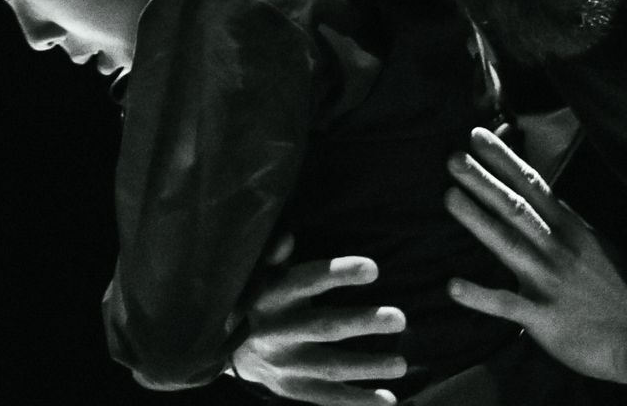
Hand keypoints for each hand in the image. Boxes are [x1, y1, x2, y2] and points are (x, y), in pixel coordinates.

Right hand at [229, 235, 408, 405]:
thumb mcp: (261, 275)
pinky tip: (389, 399)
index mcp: (273, 297)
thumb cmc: (260, 301)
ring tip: (402, 363)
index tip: (374, 268)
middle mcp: (277, 332)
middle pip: (325, 327)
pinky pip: (328, 398)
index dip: (339, 274)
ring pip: (330, 367)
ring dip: (368, 367)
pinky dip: (358, 400)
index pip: (307, 281)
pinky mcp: (292, 389)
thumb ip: (276, 256)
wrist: (224, 349)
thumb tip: (287, 237)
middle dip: (363, 323)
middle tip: (401, 319)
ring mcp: (285, 365)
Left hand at [445, 127, 626, 388]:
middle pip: (515, 208)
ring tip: (449, 196)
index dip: (504, 160)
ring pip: (508, 244)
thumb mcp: (594, 244)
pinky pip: (506, 304)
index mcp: (570, 229)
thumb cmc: (616, 290)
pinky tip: (452, 285)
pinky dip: (480, 295)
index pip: (533, 185)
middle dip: (484, 181)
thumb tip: (536, 196)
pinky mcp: (543, 316)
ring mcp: (549, 281)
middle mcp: (558, 249)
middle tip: (453, 157)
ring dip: (477, 220)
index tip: (477, 136)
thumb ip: (563, 222)